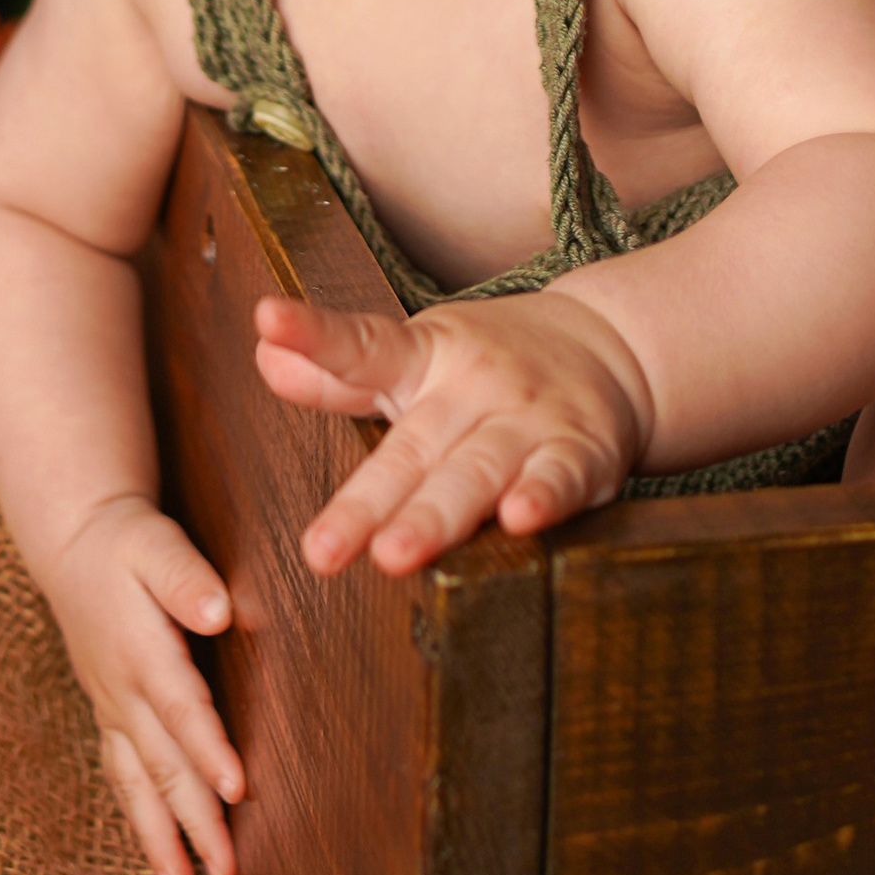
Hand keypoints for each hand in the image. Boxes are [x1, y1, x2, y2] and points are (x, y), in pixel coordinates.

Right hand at [37, 495, 244, 874]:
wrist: (74, 543)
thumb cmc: (125, 542)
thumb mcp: (154, 542)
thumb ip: (186, 576)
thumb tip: (220, 611)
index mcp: (141, 650)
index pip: (181, 707)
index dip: (208, 749)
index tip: (237, 789)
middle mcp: (122, 690)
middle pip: (163, 763)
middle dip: (194, 820)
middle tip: (226, 872)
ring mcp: (111, 708)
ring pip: (137, 782)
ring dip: (159, 836)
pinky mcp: (108, 715)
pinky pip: (122, 776)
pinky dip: (138, 818)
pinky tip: (157, 857)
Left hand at [252, 288, 650, 577]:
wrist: (611, 346)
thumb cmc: (491, 368)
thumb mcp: (415, 360)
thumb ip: (340, 375)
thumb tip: (263, 361)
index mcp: (425, 358)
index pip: (363, 347)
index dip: (315, 336)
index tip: (268, 320)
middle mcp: (473, 386)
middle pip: (414, 448)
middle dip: (369, 502)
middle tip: (323, 550)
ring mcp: (529, 418)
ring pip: (478, 470)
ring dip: (438, 514)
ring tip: (396, 554)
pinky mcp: (583, 451)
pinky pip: (562, 476)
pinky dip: (545, 497)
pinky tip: (520, 518)